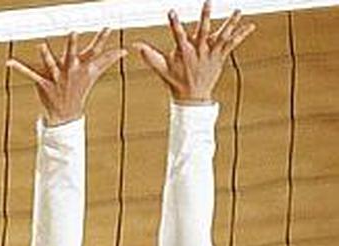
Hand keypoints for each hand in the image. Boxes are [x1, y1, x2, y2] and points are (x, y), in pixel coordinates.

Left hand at [7, 29, 126, 125]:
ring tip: (40, 45)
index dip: (101, 40)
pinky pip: (30, 74)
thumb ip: (108, 59)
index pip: (95, 51)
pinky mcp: (43, 83)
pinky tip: (9, 62)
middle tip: (73, 32)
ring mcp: (56, 78)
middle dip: (72, 45)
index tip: (108, 28)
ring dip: (45, 56)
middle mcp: (70, 71)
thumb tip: (125, 51)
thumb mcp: (94, 73)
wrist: (66, 113)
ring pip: (51, 64)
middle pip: (72, 55)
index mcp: (82, 66)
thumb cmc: (80, 87)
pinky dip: (19, 68)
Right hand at [134, 1, 255, 103]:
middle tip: (207, 1)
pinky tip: (250, 26)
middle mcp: (199, 51)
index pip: (178, 35)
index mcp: (184, 53)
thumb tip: (134, 45)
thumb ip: (148, 55)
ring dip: (230, 23)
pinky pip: (232, 44)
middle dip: (205, 16)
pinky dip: (241, 35)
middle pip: (203, 30)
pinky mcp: (220, 56)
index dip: (174, 23)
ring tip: (238, 10)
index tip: (171, 11)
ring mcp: (212, 54)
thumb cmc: (176, 81)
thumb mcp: (161, 68)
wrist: (193, 97)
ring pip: (222, 36)